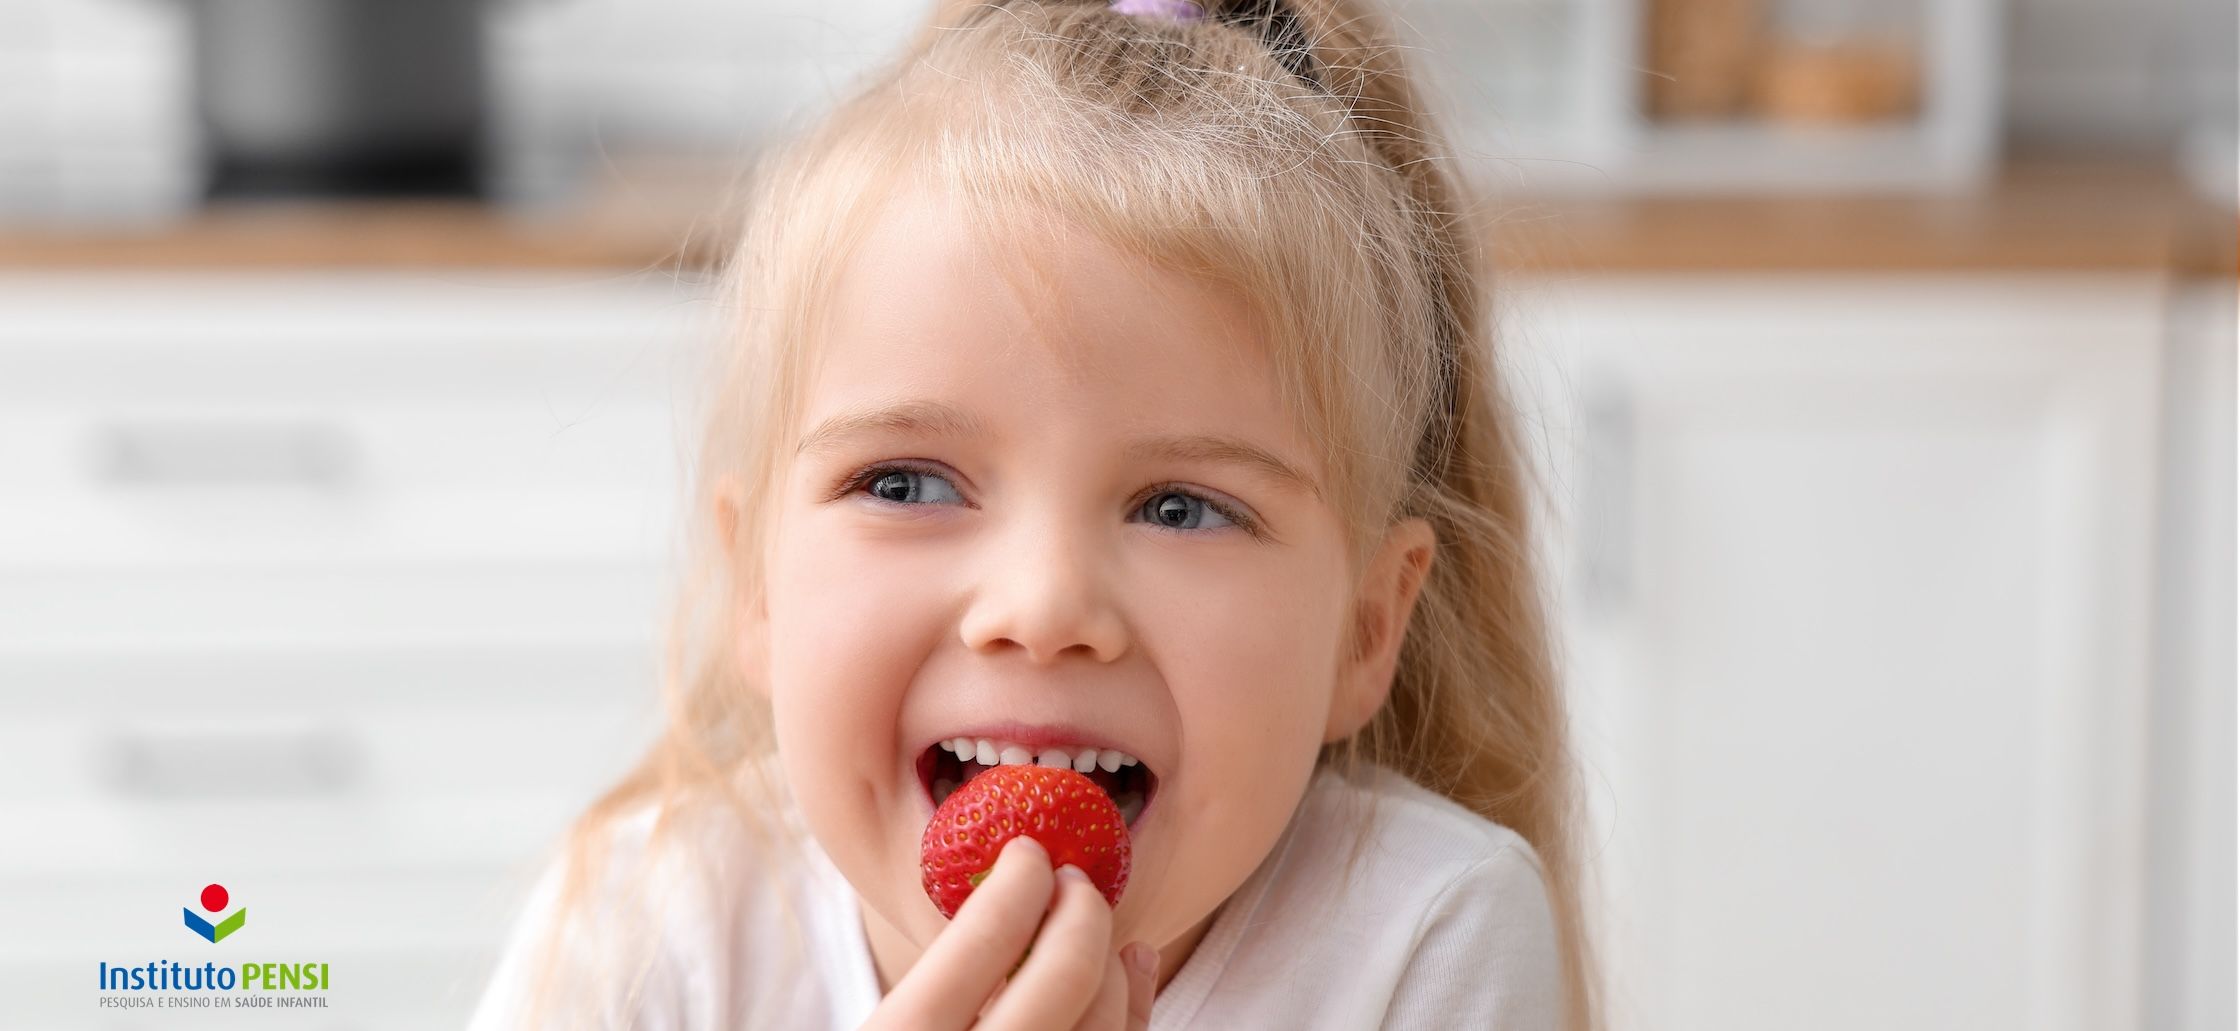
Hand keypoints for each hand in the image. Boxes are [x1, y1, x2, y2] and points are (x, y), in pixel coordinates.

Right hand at [861, 835, 1157, 1030]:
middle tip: (1073, 883)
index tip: (1028, 855)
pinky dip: (1133, 1015)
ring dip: (1116, 964)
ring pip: (1103, 1029)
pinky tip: (1132, 978)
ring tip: (1105, 929)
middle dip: (1081, 914)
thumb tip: (1010, 902)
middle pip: (1060, 981)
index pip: (979, 948)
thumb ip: (926, 998)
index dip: (1016, 886)